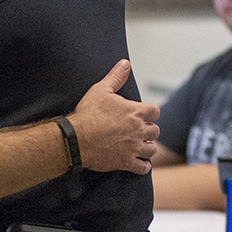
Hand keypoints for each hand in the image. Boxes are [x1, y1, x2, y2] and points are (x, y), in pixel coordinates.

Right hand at [70, 59, 161, 175]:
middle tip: (140, 130)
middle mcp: (138, 130)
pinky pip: (143, 167)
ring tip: (141, 146)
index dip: (151, 112)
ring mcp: (133, 147)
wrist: (76, 139)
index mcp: (135, 112)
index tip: (144, 114)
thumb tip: (125, 63)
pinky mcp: (126, 162)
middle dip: (149, 130)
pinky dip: (143, 165)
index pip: (155, 111)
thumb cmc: (88, 114)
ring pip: (152, 149)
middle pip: (155, 131)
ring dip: (148, 147)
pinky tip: (140, 163)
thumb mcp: (101, 90)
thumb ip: (116, 77)